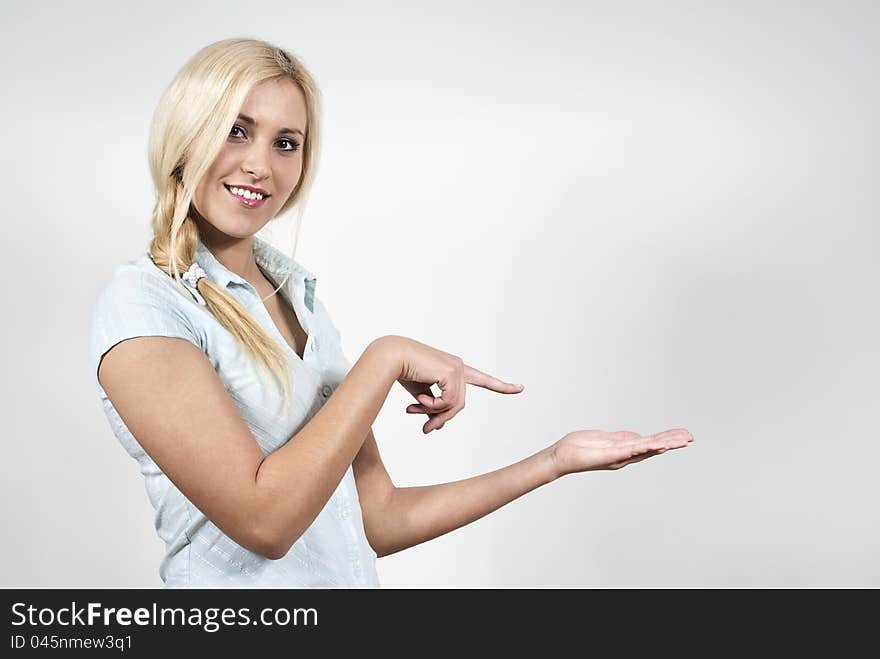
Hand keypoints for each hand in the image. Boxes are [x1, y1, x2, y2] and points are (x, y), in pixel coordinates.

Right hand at [380, 335, 523, 433]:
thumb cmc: (402, 371)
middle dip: (442, 418)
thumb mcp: (420, 394)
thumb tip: (437, 426)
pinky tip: (419, 399)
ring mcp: (457, 369)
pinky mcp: (452, 373)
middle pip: (459, 404)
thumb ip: (432, 407)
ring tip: (413, 409)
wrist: (391, 357)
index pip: (481, 378)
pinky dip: (432, 406)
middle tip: (426, 430)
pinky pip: (447, 402)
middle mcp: (459, 367)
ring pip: (454, 405)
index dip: (500, 386)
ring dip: (433, 413)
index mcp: (453, 369)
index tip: (519, 388)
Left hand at [550, 428, 693, 477]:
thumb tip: (637, 436)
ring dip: (665, 444)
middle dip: (672, 442)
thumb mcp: (604, 438)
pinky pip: (631, 450)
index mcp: (624, 450)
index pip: (650, 443)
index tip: (683, 434)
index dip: (667, 439)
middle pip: (653, 447)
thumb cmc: (578, 448)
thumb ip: (621, 438)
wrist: (561, 457)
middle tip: (691, 437)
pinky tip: (658, 444)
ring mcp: (618, 456)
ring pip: (646, 449)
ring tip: (682, 440)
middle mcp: (625, 455)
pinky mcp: (610, 455)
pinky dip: (645, 447)